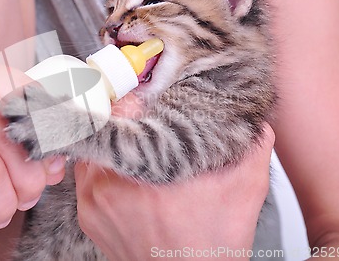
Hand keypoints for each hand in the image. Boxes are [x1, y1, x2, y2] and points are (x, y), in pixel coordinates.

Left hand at [75, 94, 273, 260]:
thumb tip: (251, 117)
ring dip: (112, 141)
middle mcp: (112, 185)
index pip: (125, 109)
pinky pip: (87, 173)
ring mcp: (94, 201)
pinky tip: (125, 170)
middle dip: (124, 118)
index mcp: (151, 172)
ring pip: (95, 148)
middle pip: (106, 127)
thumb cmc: (211, 243)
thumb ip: (251, 145)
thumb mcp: (245, 190)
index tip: (144, 95)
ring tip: (135, 144)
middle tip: (140, 117)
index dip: (136, 97)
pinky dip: (103, 165)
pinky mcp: (88, 214)